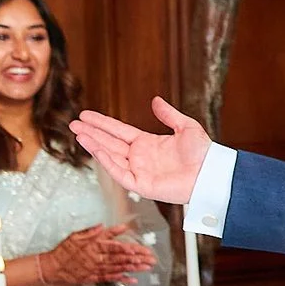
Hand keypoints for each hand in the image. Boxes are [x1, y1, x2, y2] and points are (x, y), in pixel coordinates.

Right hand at [40, 222, 155, 285]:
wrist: (54, 267)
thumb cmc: (65, 249)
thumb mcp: (76, 236)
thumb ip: (92, 232)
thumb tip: (104, 226)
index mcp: (94, 246)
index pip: (114, 246)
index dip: (127, 248)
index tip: (139, 249)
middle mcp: (97, 258)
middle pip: (120, 258)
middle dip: (137, 258)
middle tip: (151, 258)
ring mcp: (97, 269)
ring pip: (119, 268)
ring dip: (134, 268)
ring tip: (148, 267)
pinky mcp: (95, 277)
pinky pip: (111, 279)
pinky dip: (123, 280)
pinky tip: (134, 280)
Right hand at [70, 98, 213, 204]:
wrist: (211, 172)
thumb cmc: (203, 153)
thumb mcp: (186, 127)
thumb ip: (169, 114)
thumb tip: (156, 100)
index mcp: (148, 144)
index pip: (119, 131)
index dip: (103, 124)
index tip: (86, 115)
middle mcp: (140, 157)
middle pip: (110, 143)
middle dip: (91, 133)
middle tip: (73, 123)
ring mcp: (140, 171)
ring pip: (111, 157)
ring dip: (94, 145)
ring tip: (78, 133)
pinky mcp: (142, 185)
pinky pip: (120, 173)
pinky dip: (107, 161)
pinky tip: (95, 149)